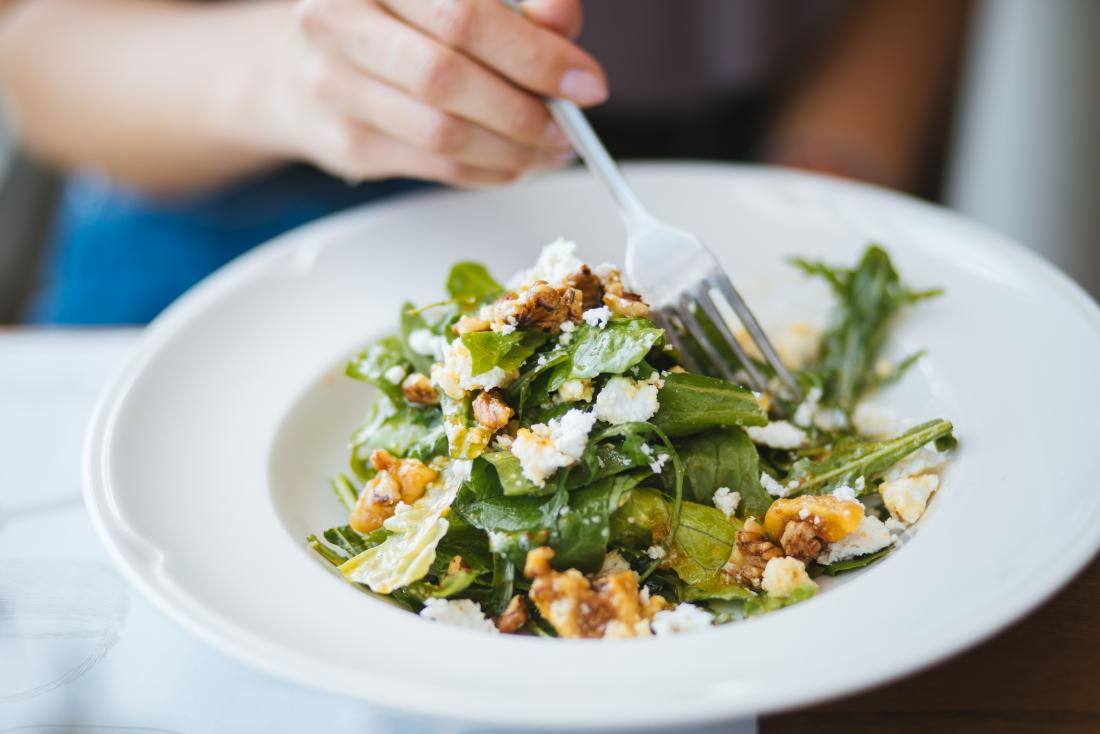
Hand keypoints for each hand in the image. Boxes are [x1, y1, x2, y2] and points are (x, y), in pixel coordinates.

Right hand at [260, 0, 604, 186]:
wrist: (297, 62)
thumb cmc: (394, 19)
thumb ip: (520, 1)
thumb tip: (563, 27)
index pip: (465, 13)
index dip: (534, 54)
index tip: (585, 82)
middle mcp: (338, 18)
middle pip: (448, 75)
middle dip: (526, 108)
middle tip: (570, 125)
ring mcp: (333, 83)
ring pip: (442, 132)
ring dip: (513, 149)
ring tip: (551, 148)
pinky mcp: (345, 141)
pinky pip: (435, 167)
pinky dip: (490, 171)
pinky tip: (517, 163)